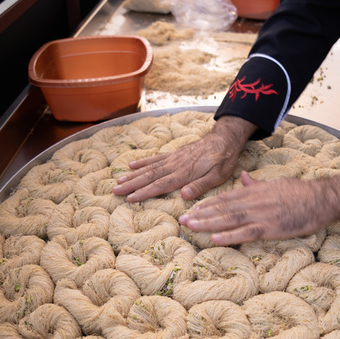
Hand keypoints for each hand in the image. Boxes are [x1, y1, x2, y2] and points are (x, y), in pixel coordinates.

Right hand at [112, 116, 257, 201]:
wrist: (224, 140)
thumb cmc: (222, 161)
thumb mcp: (218, 176)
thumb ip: (201, 185)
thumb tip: (185, 195)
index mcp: (185, 173)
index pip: (161, 185)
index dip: (145, 192)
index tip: (130, 198)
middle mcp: (175, 165)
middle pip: (150, 176)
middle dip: (132, 184)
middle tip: (115, 191)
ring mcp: (173, 158)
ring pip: (149, 168)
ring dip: (133, 175)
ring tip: (118, 181)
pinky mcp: (174, 154)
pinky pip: (155, 158)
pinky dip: (142, 162)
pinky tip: (131, 165)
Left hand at [179, 170, 339, 245]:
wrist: (321, 199)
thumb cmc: (301, 192)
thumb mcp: (276, 183)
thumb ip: (256, 184)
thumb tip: (243, 178)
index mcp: (255, 192)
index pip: (226, 198)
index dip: (207, 204)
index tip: (192, 208)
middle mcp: (254, 202)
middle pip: (222, 208)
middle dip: (201, 214)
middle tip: (182, 220)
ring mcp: (262, 215)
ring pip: (229, 219)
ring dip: (208, 223)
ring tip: (191, 227)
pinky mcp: (271, 228)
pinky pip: (246, 232)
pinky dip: (229, 236)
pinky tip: (214, 239)